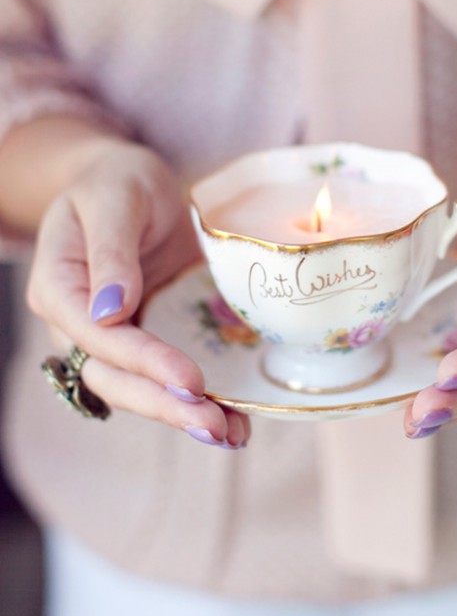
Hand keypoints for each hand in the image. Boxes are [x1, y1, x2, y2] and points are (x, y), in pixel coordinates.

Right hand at [27, 141, 249, 447]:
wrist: (129, 185)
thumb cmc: (117, 182)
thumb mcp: (115, 197)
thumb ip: (111, 250)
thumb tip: (110, 311)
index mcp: (60, 287)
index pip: (98, 337)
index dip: (144, 362)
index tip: (190, 380)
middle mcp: (80, 324)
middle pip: (114, 379)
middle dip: (165, 406)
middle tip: (215, 425)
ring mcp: (114, 338)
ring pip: (139, 391)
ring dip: (183, 416)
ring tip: (232, 434)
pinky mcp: (148, 340)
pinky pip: (166, 378)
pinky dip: (200, 400)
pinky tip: (238, 419)